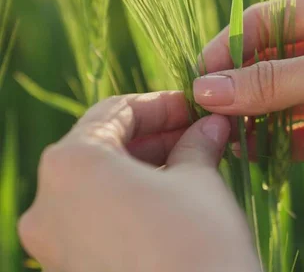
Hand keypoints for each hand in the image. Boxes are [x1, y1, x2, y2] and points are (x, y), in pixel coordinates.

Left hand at [18, 92, 259, 271]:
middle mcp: (47, 204)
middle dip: (154, 139)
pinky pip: (97, 222)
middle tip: (198, 135)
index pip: (113, 113)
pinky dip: (130, 204)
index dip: (159, 105)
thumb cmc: (199, 243)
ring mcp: (53, 246)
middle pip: (102, 150)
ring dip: (144, 170)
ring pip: (99, 188)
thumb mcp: (201, 180)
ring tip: (191, 167)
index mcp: (72, 165)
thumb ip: (198, 143)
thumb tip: (209, 126)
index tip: (192, 108)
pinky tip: (171, 204)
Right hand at [194, 0, 303, 185]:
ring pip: (285, 102)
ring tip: (222, 133)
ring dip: (255, 117)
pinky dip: (277, 144)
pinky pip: (302, 135)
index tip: (202, 72)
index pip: (268, 21)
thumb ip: (269, 81)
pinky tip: (250, 152)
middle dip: (241, 85)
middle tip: (207, 108)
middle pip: (274, 63)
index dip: (232, 44)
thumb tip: (207, 89)